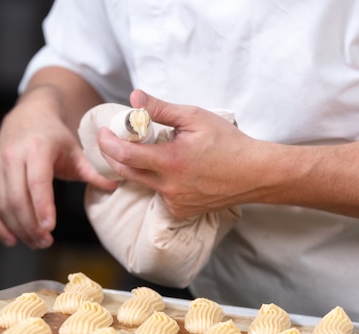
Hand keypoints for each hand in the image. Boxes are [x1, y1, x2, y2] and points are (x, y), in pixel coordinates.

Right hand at [0, 87, 116, 248]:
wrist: (29, 116)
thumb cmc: (55, 138)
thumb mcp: (76, 151)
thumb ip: (93, 171)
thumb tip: (114, 186)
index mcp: (37, 149)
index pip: (37, 182)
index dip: (42, 207)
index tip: (50, 229)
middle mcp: (12, 156)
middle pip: (17, 198)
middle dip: (30, 225)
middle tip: (46, 243)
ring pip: (1, 205)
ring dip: (17, 229)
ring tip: (36, 242)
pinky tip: (12, 240)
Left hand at [97, 90, 256, 217]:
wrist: (255, 174)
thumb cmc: (229, 142)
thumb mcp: (195, 117)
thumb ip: (161, 109)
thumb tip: (134, 98)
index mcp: (171, 162)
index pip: (125, 155)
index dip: (108, 143)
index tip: (103, 132)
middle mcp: (169, 187)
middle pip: (126, 173)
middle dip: (115, 155)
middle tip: (115, 139)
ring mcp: (175, 202)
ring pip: (144, 184)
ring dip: (140, 167)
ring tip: (154, 150)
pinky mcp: (181, 211)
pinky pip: (160, 195)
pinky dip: (160, 180)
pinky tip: (176, 170)